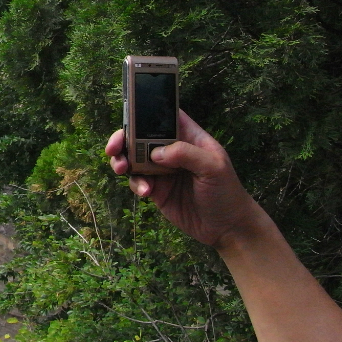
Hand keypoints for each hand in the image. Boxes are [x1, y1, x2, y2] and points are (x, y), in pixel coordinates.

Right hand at [105, 110, 262, 250]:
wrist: (226, 228)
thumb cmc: (226, 192)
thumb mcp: (214, 167)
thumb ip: (186, 154)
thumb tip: (155, 153)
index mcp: (189, 137)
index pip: (165, 116)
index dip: (146, 112)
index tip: (129, 114)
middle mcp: (172, 150)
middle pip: (140, 136)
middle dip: (123, 139)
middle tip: (114, 147)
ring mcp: (161, 170)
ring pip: (133, 158)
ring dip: (123, 161)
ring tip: (122, 169)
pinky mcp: (156, 189)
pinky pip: (137, 181)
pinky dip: (135, 184)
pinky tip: (146, 193)